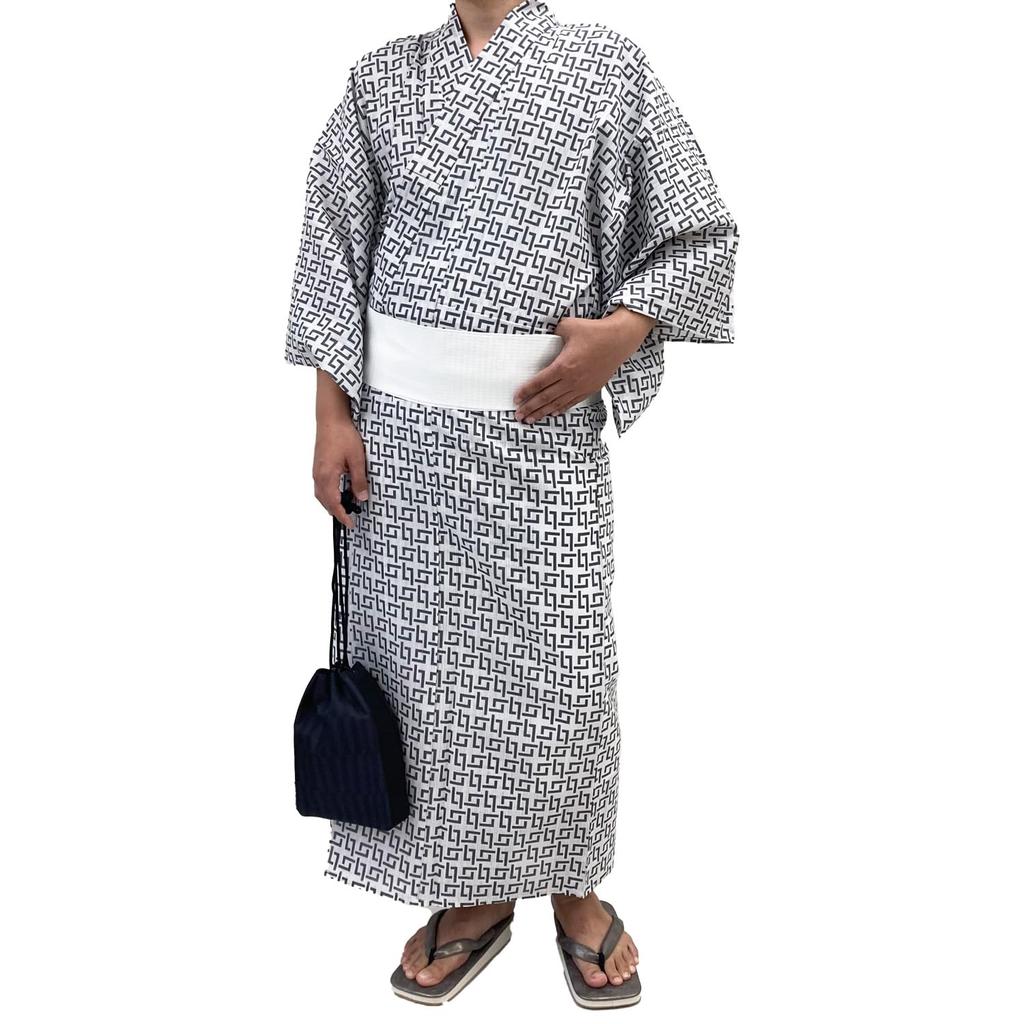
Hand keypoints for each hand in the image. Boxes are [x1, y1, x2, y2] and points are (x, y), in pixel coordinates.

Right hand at [313, 371, 367, 527]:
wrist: (330, 418)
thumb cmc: (343, 435)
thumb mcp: (357, 459)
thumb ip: (359, 480)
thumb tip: (362, 498)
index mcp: (327, 477)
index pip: (334, 505)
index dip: (343, 516)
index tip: (351, 524)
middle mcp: (318, 476)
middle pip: (325, 503)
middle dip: (337, 512)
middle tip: (350, 518)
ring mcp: (316, 471)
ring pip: (321, 495)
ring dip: (331, 504)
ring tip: (345, 507)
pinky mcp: (318, 466)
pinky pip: (321, 487)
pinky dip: (328, 494)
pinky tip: (338, 491)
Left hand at [513, 306, 654, 422]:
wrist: (620, 340)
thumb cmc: (595, 331)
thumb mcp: (569, 326)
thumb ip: (554, 332)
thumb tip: (546, 335)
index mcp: (564, 365)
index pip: (539, 382)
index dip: (526, 392)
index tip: (516, 398)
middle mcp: (571, 380)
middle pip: (546, 398)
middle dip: (530, 408)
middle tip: (518, 415)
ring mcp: (582, 386)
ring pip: (558, 404)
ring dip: (543, 413)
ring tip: (531, 419)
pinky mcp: (591, 388)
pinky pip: (572, 402)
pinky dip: (560, 409)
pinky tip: (552, 413)